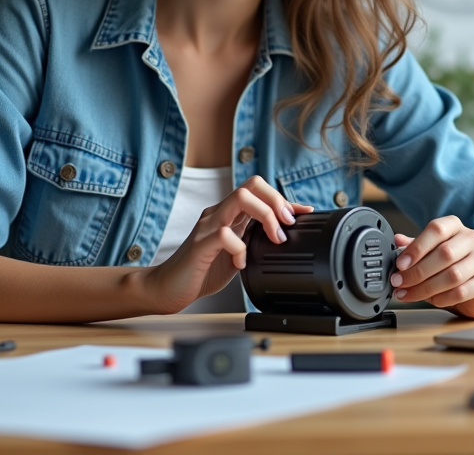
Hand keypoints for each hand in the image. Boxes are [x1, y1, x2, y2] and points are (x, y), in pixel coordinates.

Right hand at [143, 175, 312, 313]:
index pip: (258, 190)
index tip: (305, 212)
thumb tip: (284, 237)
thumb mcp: (237, 252)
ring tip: (273, 239)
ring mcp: (208, 226)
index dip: (285, 199)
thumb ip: (253, 240)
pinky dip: (240, 250)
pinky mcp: (200, 244)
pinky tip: (241, 264)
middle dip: (277, 201)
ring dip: (266, 216)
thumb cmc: (202, 270)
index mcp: (229, 214)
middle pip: (252, 184)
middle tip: (287, 226)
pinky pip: (225, 235)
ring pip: (241, 199)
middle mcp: (219, 213)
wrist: (168, 288)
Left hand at [390, 216, 473, 318]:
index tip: (400, 264)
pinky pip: (462, 291)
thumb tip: (397, 240)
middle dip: (417, 272)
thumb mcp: (430, 252)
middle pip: (445, 254)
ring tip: (408, 294)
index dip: (417, 247)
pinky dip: (442, 298)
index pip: (437, 229)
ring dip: (426, 288)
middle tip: (399, 283)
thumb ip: (414, 246)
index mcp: (455, 226)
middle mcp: (472, 239)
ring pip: (453, 275)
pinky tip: (431, 300)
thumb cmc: (450, 265)